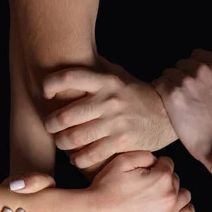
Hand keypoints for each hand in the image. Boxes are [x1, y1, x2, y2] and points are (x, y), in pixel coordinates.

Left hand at [43, 59, 176, 168]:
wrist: (166, 114)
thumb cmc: (137, 95)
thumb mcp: (120, 76)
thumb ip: (98, 69)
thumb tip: (75, 52)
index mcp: (105, 82)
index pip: (70, 77)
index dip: (51, 84)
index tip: (45, 93)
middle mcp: (109, 101)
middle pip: (67, 114)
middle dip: (52, 123)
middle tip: (50, 127)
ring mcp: (115, 123)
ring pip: (76, 137)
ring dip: (62, 143)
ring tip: (61, 143)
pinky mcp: (121, 143)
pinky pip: (92, 154)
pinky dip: (79, 159)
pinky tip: (76, 159)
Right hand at [85, 151, 193, 211]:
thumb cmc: (106, 187)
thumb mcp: (123, 161)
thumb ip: (146, 155)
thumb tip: (157, 161)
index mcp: (162, 178)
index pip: (169, 164)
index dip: (156, 166)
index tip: (145, 173)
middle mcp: (170, 196)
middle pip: (177, 181)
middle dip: (166, 181)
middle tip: (149, 186)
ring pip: (185, 198)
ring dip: (176, 195)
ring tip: (160, 198)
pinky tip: (168, 210)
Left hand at [154, 50, 211, 170]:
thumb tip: (199, 77)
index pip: (196, 55)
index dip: (192, 70)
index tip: (193, 83)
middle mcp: (203, 69)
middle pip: (181, 64)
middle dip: (181, 78)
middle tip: (184, 97)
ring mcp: (187, 81)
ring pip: (168, 73)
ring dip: (169, 86)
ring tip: (177, 104)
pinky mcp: (172, 94)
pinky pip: (158, 84)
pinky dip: (160, 93)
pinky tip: (168, 107)